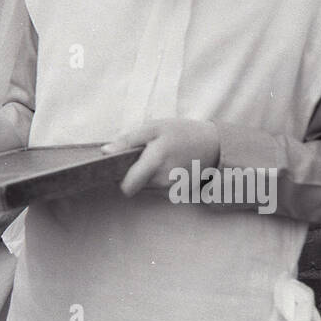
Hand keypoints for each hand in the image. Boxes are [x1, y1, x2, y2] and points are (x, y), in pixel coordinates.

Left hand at [102, 119, 219, 197]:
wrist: (214, 145)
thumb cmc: (182, 132)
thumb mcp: (154, 127)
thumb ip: (129, 140)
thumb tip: (105, 151)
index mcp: (156, 162)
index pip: (127, 186)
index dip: (118, 178)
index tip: (118, 167)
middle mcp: (163, 180)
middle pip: (135, 185)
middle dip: (134, 171)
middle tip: (145, 154)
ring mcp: (172, 189)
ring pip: (146, 187)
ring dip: (146, 174)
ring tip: (158, 158)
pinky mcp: (178, 193)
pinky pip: (157, 188)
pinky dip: (157, 178)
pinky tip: (167, 165)